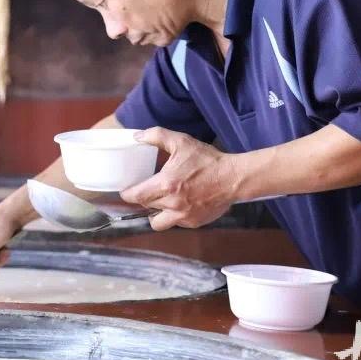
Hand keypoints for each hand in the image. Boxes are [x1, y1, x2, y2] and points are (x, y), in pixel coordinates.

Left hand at [119, 127, 239, 230]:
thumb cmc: (207, 160)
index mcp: (166, 184)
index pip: (136, 196)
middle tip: (146, 191)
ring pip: (158, 222)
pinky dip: (173, 216)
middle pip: (145, 207)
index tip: (126, 190)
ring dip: (155, 213)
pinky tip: (179, 204)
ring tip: (160, 202)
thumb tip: (136, 136)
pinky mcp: (194, 223)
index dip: (128, 194)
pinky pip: (175, 224)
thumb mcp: (181, 142)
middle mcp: (172, 204)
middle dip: (143, 200)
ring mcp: (183, 216)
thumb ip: (156, 136)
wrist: (234, 178)